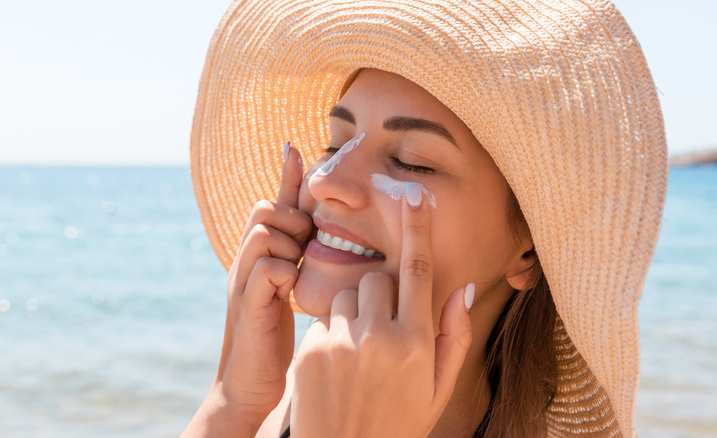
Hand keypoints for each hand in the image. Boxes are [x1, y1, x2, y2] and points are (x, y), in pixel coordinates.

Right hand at [186, 144, 311, 435]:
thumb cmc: (274, 336)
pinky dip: (283, 272)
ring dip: (288, 244)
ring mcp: (243, 281)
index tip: (296, 146)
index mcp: (259, 255)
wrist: (249, 384)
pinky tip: (291, 291)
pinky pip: (266, 267)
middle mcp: (246, 261)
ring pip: (264, 232)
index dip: (286, 176)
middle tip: (304, 246)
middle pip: (264, 209)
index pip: (272, 204)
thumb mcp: (288, 290)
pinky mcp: (247, 305)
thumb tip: (317, 233)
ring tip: (296, 270)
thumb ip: (298, 259)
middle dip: (291, 219)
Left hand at [291, 182, 473, 436]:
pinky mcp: (311, 351)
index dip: (417, 228)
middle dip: (380, 295)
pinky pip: (324, 321)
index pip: (418, 271)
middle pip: (376, 280)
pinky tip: (336, 371)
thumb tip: (464, 286)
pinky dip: (331, 335)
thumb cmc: (399, 423)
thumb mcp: (438, 389)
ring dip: (354, 315)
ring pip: (347, 297)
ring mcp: (342, 344)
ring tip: (357, 358)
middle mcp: (380, 338)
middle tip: (381, 332)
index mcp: (417, 343)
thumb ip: (455, 336)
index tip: (414, 194)